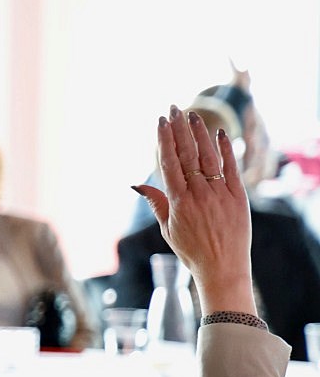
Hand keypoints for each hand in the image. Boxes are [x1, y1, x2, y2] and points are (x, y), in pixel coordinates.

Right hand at [135, 107, 252, 313]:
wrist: (222, 267)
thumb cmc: (192, 251)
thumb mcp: (168, 228)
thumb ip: (156, 202)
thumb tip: (138, 184)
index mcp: (178, 202)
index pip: (169, 163)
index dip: (163, 141)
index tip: (160, 122)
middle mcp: (199, 194)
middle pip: (187, 155)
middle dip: (179, 130)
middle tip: (173, 109)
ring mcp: (220, 193)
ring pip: (208, 156)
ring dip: (200, 134)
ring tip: (192, 115)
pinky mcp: (238, 196)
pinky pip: (231, 167)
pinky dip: (226, 149)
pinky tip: (220, 133)